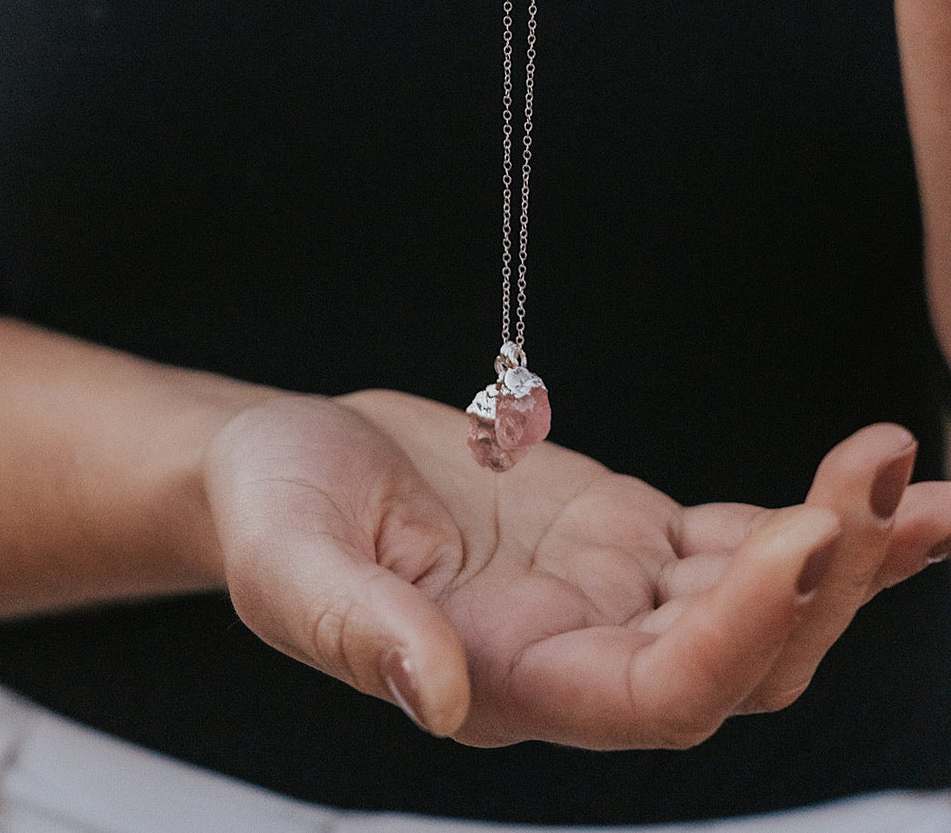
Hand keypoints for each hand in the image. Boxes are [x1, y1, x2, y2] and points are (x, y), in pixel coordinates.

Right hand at [202, 389, 950, 746]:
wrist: (287, 460)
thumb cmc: (272, 511)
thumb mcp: (288, 561)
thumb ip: (355, 631)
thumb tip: (433, 700)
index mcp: (511, 682)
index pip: (661, 693)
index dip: (741, 631)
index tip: (805, 535)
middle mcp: (584, 657)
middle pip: (745, 656)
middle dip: (827, 581)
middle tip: (880, 476)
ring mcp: (616, 594)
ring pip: (765, 599)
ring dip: (848, 545)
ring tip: (909, 467)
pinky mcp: (629, 534)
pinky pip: (745, 535)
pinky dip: (818, 513)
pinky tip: (886, 478)